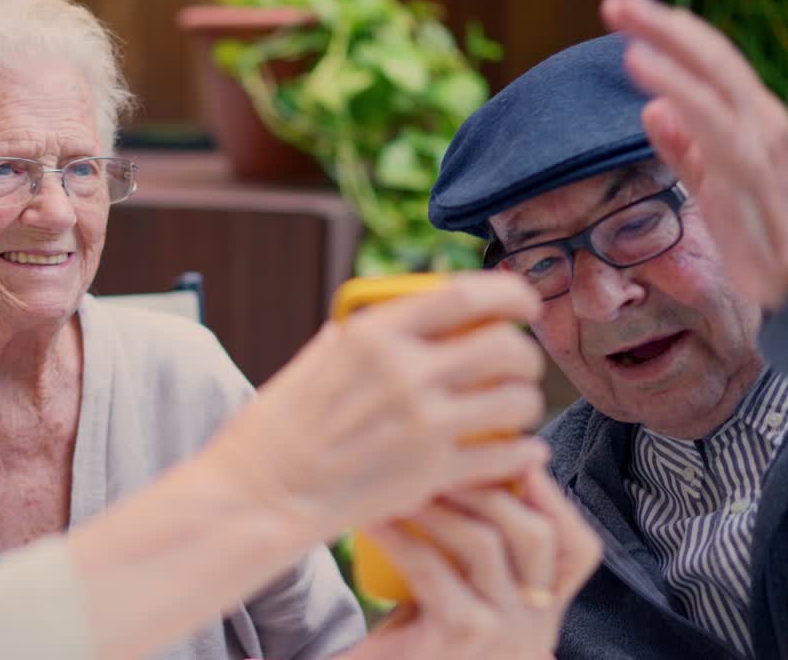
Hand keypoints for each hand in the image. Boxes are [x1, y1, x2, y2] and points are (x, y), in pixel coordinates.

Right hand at [207, 271, 548, 543]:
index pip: (466, 295)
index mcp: (374, 335)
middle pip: (504, 347)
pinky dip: (521, 453)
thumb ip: (353, 339)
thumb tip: (373, 323)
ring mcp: (423, 424)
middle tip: (517, 366)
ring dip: (525, 402)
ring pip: (516, 400)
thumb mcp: (311, 361)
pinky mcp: (433, 473)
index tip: (523, 304)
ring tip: (513, 410)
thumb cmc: (277, 428)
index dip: (510, 294)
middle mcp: (405, 373)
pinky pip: (506, 455)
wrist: (262, 493)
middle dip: (523, 355)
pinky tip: (519, 452)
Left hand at [340, 467, 601, 659]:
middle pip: (537, 535)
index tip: (525, 456)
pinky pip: (430, 566)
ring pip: (484, 543)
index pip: (578, 550)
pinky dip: (397, 535)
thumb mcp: (455, 599)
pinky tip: (373, 520)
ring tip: (400, 482)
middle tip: (442, 457)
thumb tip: (463, 472)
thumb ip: (471, 556)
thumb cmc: (415, 646)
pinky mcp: (461, 637)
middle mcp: (535, 628)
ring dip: (437, 501)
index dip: (556, 498)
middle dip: (490, 484)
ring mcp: (503, 635)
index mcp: (542, 613)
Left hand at [601, 0, 787, 309]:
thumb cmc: (756, 243)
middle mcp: (764, 129)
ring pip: (719, 89)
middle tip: (617, 2)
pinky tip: (652, 88)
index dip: (668, 33)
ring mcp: (766, 156)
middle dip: (665, 27)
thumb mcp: (712, 188)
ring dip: (672, 55)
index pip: (708, 65)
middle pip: (713, 62)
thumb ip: (684, 148)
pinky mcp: (759, 188)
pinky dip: (687, 103)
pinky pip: (720, 136)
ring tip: (628, 34)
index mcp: (750, 124)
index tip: (622, 11)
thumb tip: (652, 107)